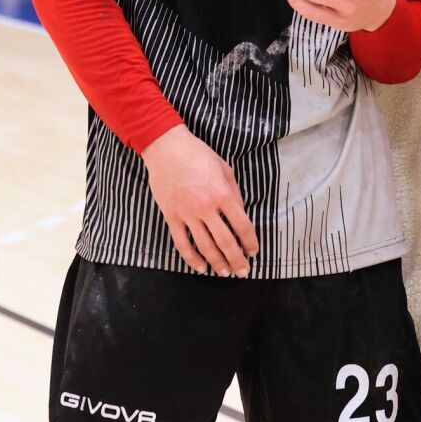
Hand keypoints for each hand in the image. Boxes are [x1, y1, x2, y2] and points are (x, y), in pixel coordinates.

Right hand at [141, 125, 257, 276]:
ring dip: (217, 263)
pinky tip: (201, 268)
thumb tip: (240, 213)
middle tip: (244, 271)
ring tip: (225, 273)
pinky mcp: (171, 217)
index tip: (253, 252)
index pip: (242, 225)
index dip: (250, 242)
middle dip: (237, 259)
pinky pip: (183, 244)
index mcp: (223, 194)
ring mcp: (187, 214)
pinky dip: (192, 259)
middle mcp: (207, 208)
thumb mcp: (225, 168)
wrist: (167, 148)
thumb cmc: (198, 154)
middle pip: (225, 242)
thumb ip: (234, 193)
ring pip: (205, 247)